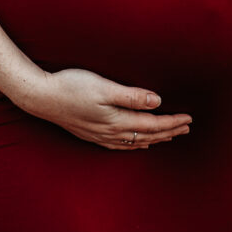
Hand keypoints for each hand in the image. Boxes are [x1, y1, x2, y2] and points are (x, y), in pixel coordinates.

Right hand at [22, 68, 191, 150]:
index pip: (153, 124)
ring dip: (155, 139)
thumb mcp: (103, 87)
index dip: (172, 122)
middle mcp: (112, 132)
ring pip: (136, 142)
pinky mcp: (92, 134)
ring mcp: (101, 136)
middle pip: (147, 135)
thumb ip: (131, 95)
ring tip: (170, 136)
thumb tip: (157, 101)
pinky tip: (138, 144)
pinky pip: (122, 145)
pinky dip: (136, 145)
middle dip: (169, 131)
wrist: (42, 97)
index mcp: (117, 120)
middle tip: (187, 128)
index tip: (189, 119)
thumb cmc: (72, 87)